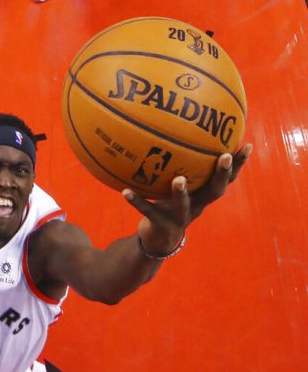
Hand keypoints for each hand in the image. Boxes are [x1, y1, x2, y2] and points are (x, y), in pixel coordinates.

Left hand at [122, 144, 251, 254]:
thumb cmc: (170, 204)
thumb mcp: (180, 186)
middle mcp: (196, 207)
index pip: (227, 179)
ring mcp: (179, 217)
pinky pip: (147, 211)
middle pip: (214, 192)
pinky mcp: (160, 224)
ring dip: (181, 192)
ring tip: (178, 180)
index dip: (238, 164)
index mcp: (203, 195)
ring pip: (183, 205)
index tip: (247, 144)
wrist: (159, 239)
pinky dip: (137, 201)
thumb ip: (182, 166)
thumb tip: (177, 131)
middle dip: (221, 174)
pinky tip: (125, 191)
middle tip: (223, 157)